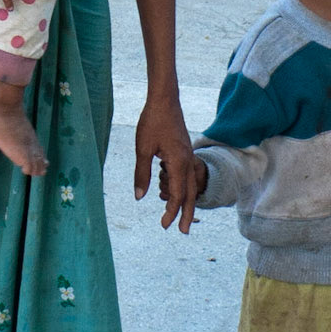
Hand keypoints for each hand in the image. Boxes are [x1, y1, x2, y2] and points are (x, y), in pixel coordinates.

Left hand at [134, 91, 203, 232]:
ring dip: (186, 201)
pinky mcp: (185, 151)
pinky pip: (188, 175)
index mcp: (178, 162)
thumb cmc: (152, 122)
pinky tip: (176, 190)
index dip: (171, 211)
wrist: (165, 99)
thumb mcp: (142, 148)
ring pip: (191, 184)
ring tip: (181, 215)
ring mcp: (188, 156)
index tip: (164, 225)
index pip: (177, 194)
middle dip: (186, 213)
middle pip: (190, 193)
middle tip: (182, 231)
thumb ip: (141, 174)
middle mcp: (187, 161)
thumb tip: (139, 197)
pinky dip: (184, 187)